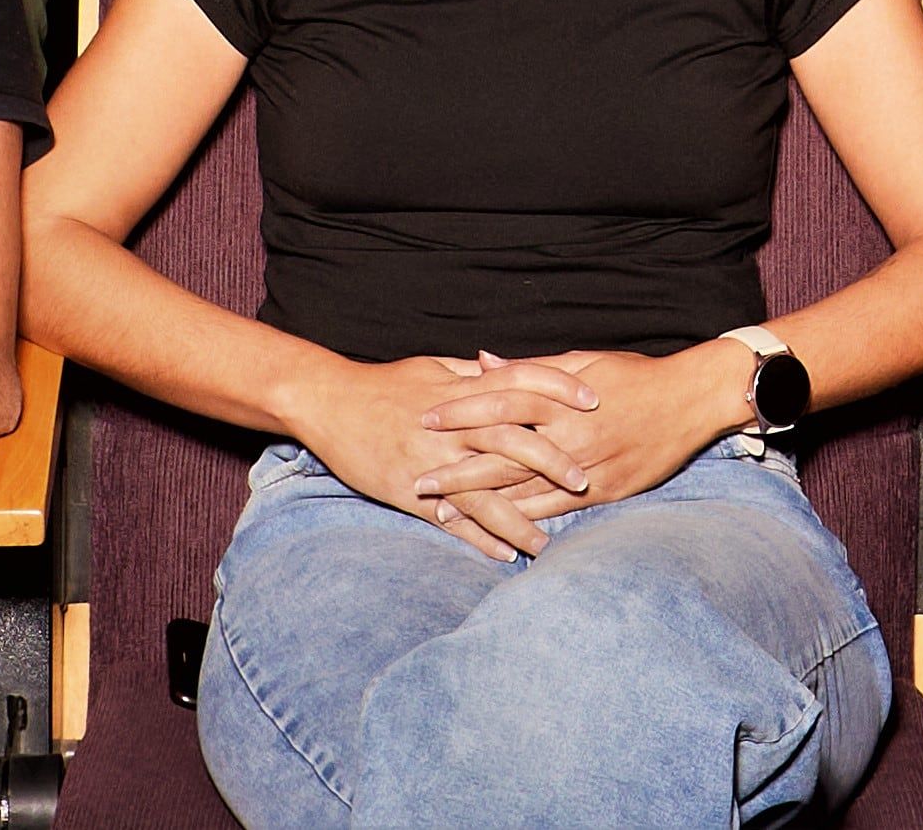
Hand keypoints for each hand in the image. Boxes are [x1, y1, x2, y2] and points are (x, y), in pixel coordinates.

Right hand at [283, 352, 583, 563]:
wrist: (329, 403)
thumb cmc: (384, 384)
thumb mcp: (432, 368)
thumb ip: (474, 373)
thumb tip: (510, 369)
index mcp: (460, 390)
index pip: (520, 381)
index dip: (558, 389)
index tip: (593, 400)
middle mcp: (451, 426)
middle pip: (511, 440)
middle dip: (551, 460)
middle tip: (585, 480)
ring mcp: (431, 461)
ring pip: (485, 491)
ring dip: (520, 519)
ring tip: (548, 543)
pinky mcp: (410, 491)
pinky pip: (452, 519)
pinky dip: (479, 538)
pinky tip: (505, 554)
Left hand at [413, 345, 754, 549]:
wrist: (689, 401)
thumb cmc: (634, 375)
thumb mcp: (582, 361)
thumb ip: (530, 368)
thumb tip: (482, 361)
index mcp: (560, 399)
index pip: (499, 404)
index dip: (460, 413)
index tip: (426, 420)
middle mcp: (569, 435)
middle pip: (502, 456)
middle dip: (458, 471)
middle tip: (419, 481)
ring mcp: (586, 468)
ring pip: (524, 490)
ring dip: (481, 504)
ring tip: (444, 516)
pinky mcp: (604, 491)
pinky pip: (556, 511)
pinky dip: (524, 521)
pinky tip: (496, 532)